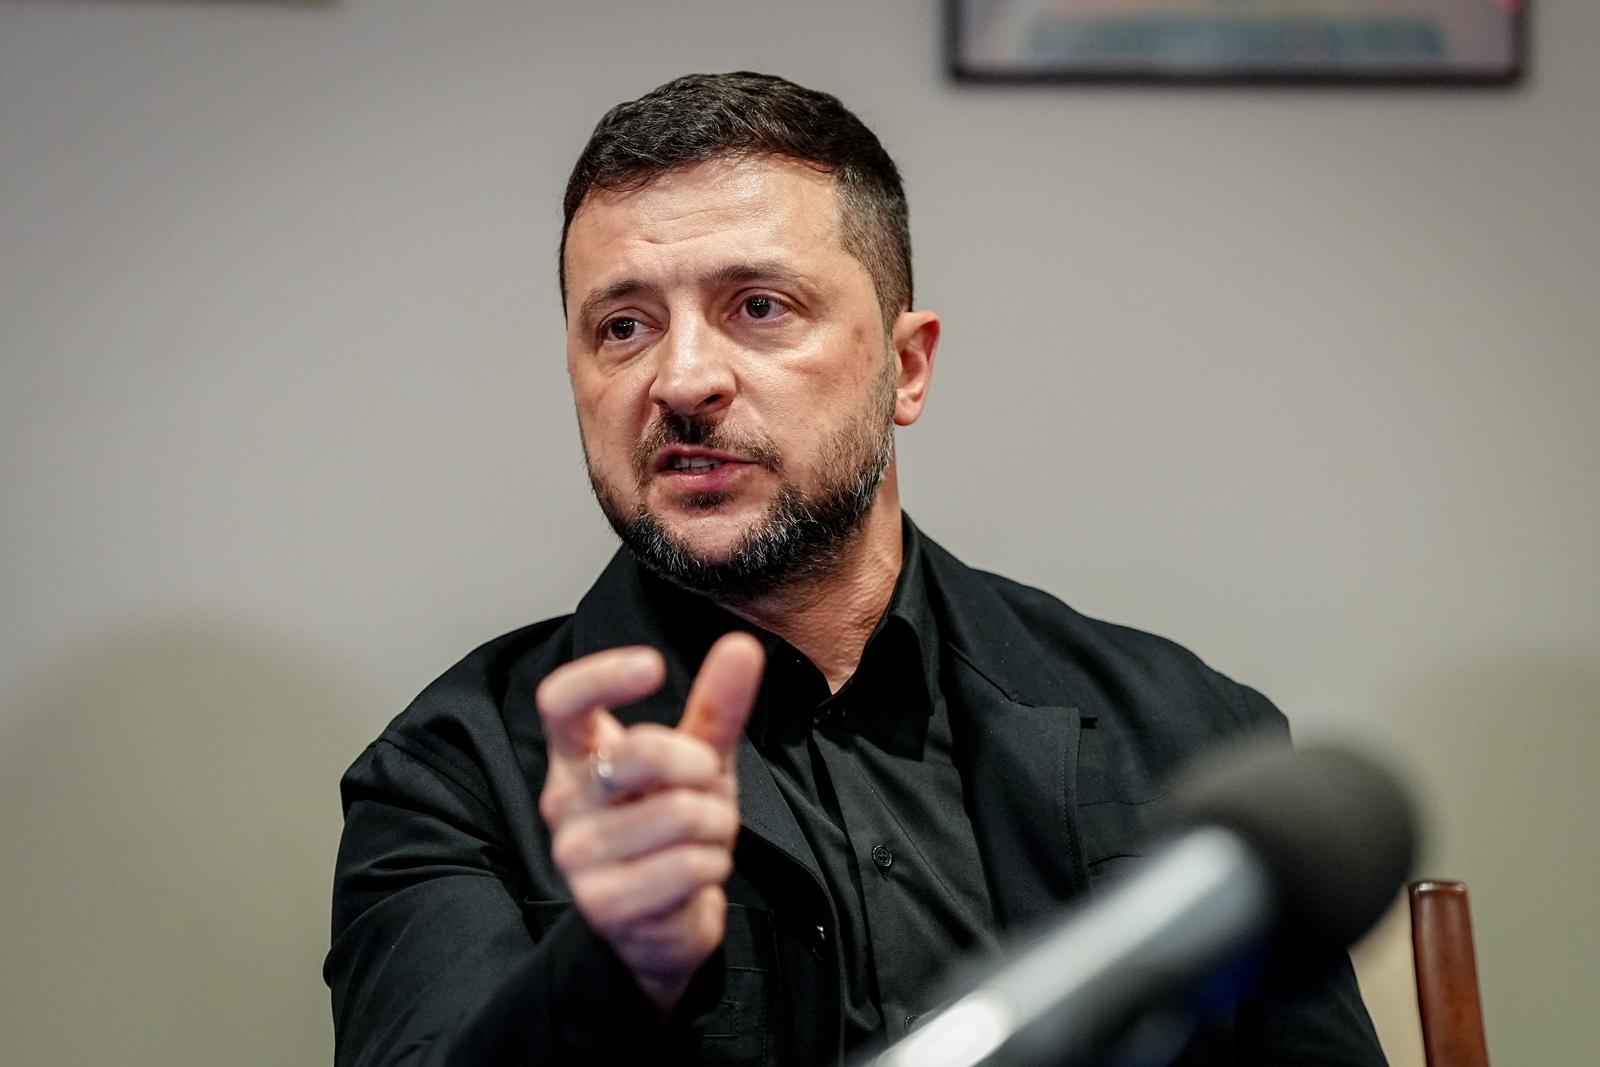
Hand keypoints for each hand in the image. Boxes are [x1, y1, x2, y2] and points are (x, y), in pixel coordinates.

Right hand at [535, 633, 763, 1012]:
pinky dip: (712, 865)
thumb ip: (716, 706)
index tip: (651, 664)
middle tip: (705, 789)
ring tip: (700, 840)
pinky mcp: (601, 902)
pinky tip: (695, 874)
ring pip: (681, 813)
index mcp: (577, 753)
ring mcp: (575, 853)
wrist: (660, 922)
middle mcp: (563, 798)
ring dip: (716, 827)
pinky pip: (689, 865)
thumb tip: (742, 646)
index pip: (561, 701)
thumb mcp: (699, 760)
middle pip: (640, 751)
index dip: (601, 677)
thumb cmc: (671, 826)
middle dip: (700, 769)